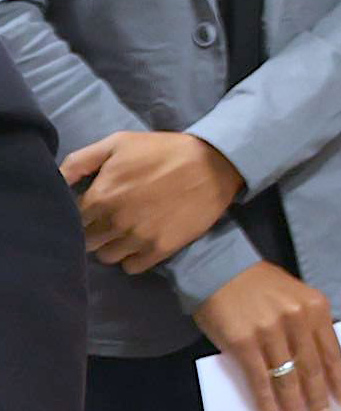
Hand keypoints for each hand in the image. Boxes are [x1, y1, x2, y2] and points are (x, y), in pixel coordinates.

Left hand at [62, 131, 244, 272]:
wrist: (213, 164)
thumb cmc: (162, 151)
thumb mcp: (118, 143)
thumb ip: (80, 161)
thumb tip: (55, 182)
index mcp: (101, 197)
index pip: (73, 219)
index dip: (82, 214)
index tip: (94, 208)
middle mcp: (115, 222)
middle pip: (87, 242)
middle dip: (95, 232)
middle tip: (110, 220)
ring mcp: (139, 238)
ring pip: (107, 257)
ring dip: (113, 246)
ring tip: (125, 233)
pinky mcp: (161, 249)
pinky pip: (132, 267)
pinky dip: (133, 258)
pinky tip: (141, 242)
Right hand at [193, 263, 340, 410]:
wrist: (218, 268)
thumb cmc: (258, 285)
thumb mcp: (295, 296)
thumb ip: (308, 325)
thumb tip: (318, 362)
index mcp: (316, 308)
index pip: (333, 351)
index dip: (339, 379)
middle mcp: (297, 320)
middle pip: (313, 368)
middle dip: (319, 398)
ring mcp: (270, 332)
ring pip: (288, 378)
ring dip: (295, 407)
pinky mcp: (243, 343)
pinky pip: (260, 380)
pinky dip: (267, 403)